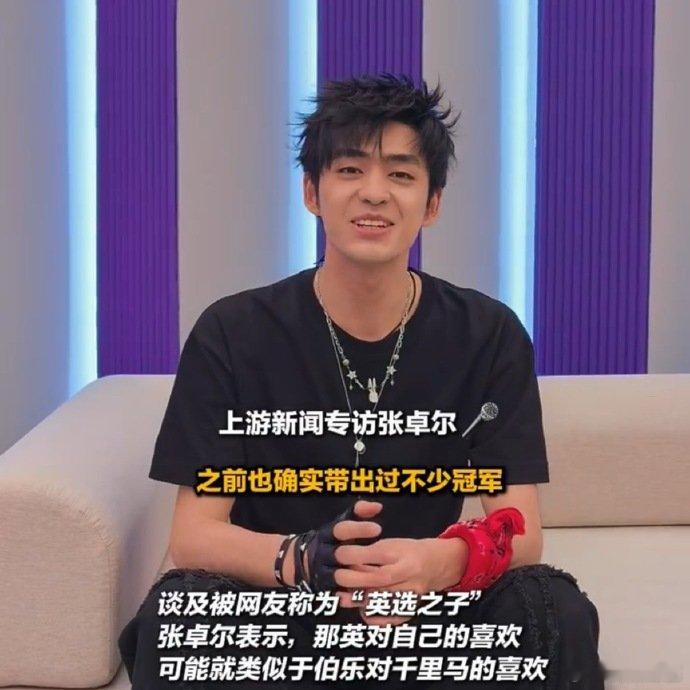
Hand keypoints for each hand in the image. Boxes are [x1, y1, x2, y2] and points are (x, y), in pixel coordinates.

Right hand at [298, 499, 382, 592]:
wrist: (302, 562)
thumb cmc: (332, 539)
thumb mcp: (342, 522)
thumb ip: (359, 512)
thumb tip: (378, 506)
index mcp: (327, 535)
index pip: (341, 530)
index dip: (359, 529)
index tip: (378, 529)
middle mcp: (323, 553)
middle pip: (342, 554)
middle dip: (364, 555)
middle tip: (389, 556)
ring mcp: (323, 573)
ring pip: (342, 578)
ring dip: (362, 579)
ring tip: (384, 578)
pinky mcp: (325, 590)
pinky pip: (340, 596)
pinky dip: (354, 598)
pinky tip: (373, 598)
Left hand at [334, 537, 455, 625]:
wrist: (437, 565)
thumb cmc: (407, 552)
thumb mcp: (391, 544)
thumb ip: (370, 554)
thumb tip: (344, 563)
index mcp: (403, 554)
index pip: (376, 555)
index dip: (354, 556)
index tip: (339, 555)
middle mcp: (409, 575)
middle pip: (378, 580)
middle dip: (353, 580)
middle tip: (337, 579)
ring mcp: (411, 594)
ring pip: (381, 601)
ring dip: (358, 599)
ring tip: (343, 596)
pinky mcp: (411, 610)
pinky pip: (388, 619)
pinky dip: (371, 616)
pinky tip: (361, 609)